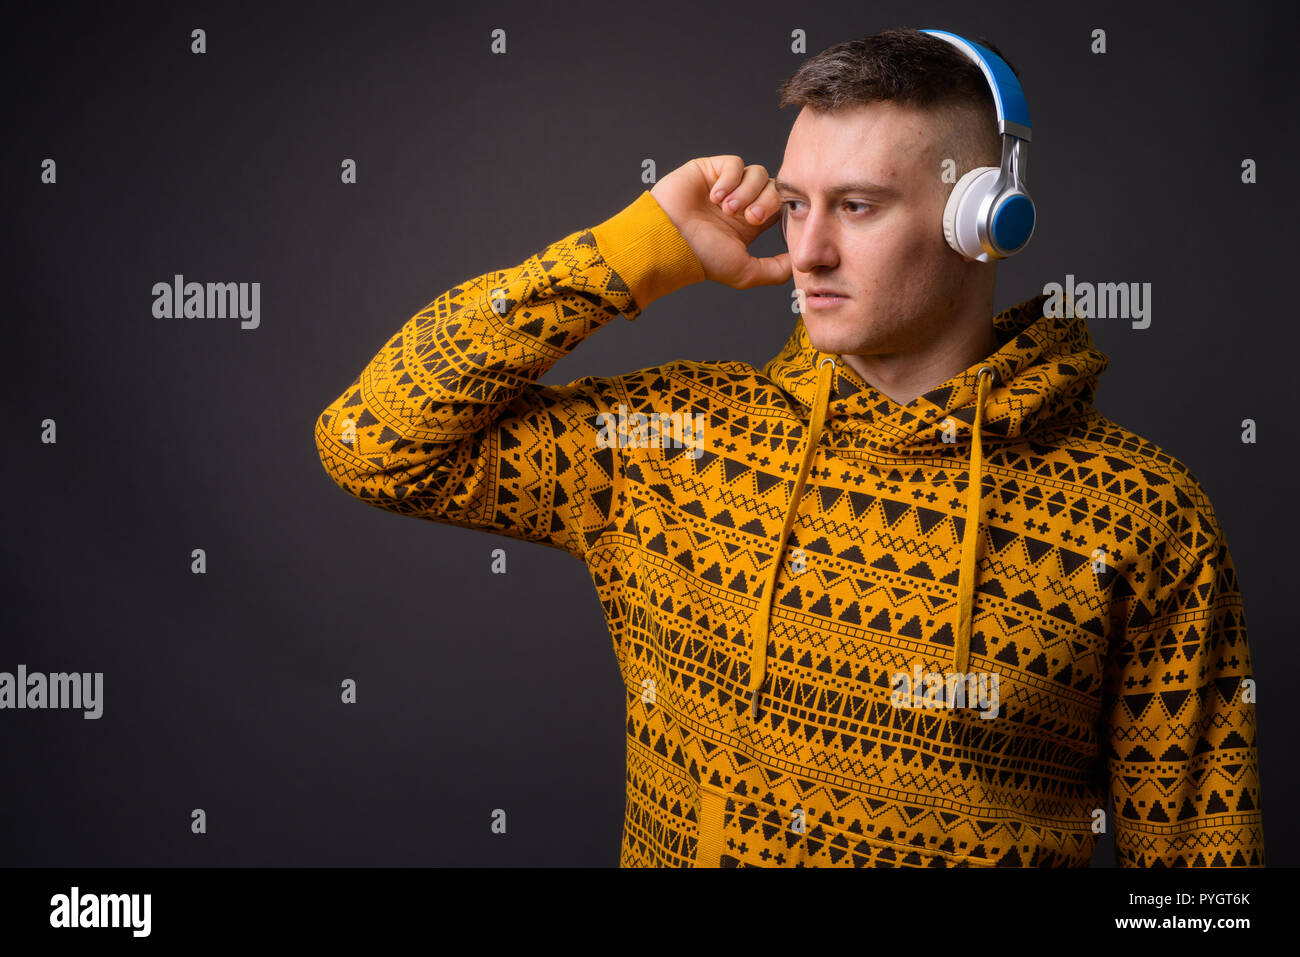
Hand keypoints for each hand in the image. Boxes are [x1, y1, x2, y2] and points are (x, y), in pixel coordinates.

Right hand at [650, 155, 789, 289]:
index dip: (778, 209)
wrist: (670, 241)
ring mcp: (726, 185)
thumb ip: (775, 270)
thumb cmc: (702, 259)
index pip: (779, 205)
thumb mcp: (745, 272)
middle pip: (772, 187)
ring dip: (745, 192)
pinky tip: (715, 197)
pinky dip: (729, 180)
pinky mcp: (711, 169)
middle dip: (764, 201)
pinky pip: (735, 164)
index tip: (761, 222)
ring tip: (726, 209)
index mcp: (750, 223)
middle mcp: (740, 202)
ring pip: (757, 173)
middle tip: (748, 217)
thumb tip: (798, 264)